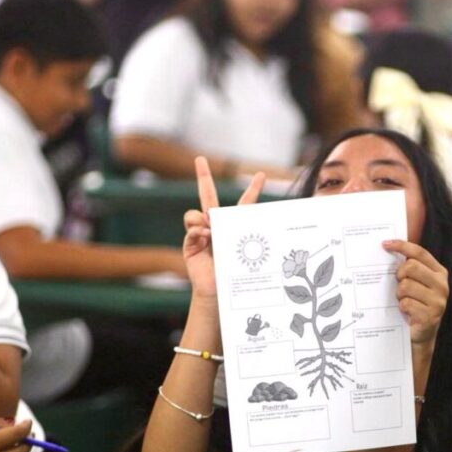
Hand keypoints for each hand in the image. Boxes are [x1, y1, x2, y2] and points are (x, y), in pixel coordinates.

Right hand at [182, 157, 264, 299]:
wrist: (218, 293)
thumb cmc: (234, 276)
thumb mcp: (239, 252)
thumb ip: (230, 233)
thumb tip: (207, 221)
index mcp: (234, 227)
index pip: (244, 203)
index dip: (252, 189)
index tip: (261, 175)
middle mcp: (216, 226)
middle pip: (207, 195)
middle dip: (202, 176)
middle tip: (199, 158)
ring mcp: (201, 233)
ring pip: (195, 213)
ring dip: (202, 220)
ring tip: (210, 234)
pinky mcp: (190, 243)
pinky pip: (191, 227)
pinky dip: (197, 231)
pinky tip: (204, 238)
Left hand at [382, 240, 447, 346]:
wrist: (420, 335)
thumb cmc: (414, 305)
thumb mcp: (415, 283)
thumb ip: (410, 268)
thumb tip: (388, 247)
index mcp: (439, 272)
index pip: (420, 252)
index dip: (402, 246)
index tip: (385, 244)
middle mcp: (442, 285)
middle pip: (410, 267)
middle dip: (399, 276)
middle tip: (398, 285)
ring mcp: (438, 301)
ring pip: (405, 286)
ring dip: (399, 295)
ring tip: (404, 302)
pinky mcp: (431, 316)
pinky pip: (406, 303)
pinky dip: (402, 307)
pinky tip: (406, 312)